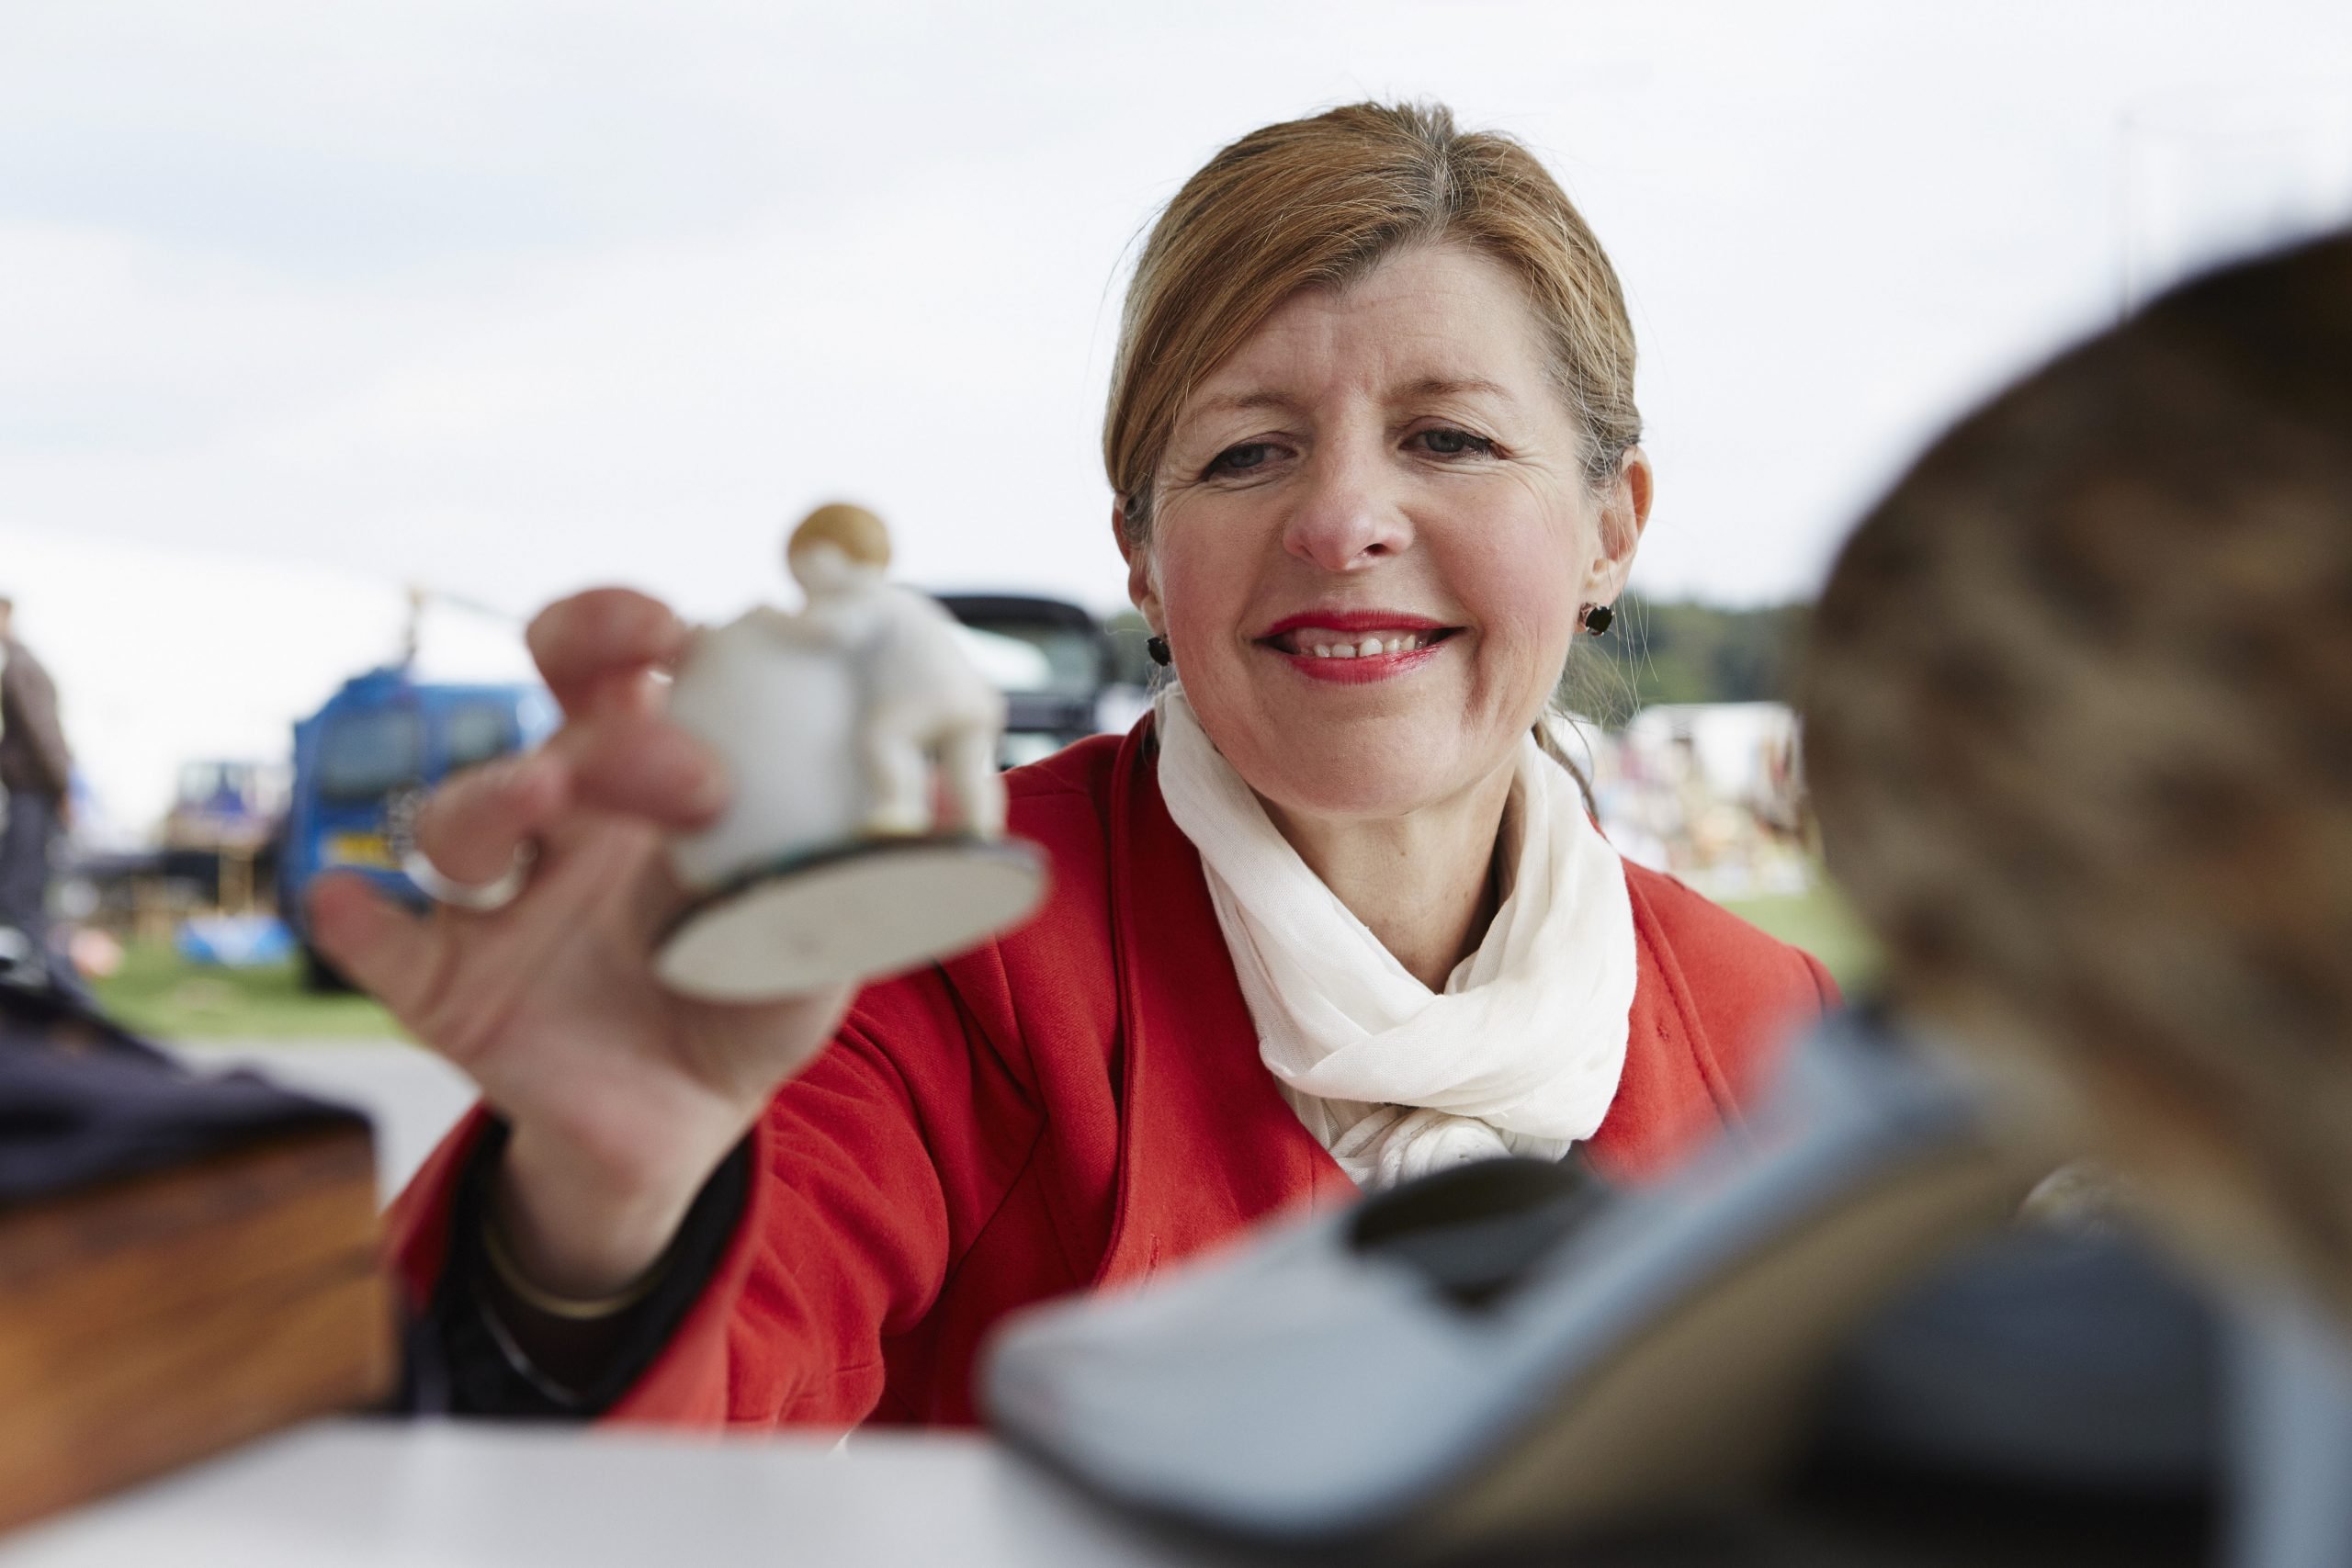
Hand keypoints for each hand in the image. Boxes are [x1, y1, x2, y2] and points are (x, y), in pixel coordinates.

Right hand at [308, 588, 851, 1295]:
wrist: (686, 1130)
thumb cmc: (751, 998)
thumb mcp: (823, 938)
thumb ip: (861, 874)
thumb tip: (940, 804)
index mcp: (649, 785)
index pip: (616, 671)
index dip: (623, 628)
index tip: (673, 630)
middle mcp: (564, 824)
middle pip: (548, 730)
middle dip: (605, 728)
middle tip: (690, 772)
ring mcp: (498, 904)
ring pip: (458, 821)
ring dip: (489, 793)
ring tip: (542, 792)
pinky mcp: (446, 987)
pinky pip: (382, 944)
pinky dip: (356, 922)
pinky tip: (349, 903)